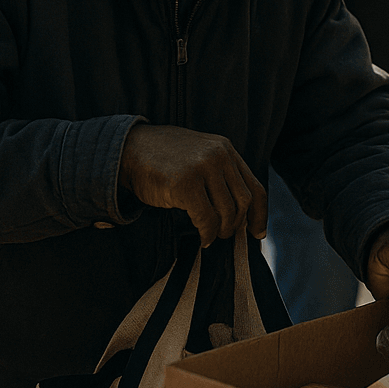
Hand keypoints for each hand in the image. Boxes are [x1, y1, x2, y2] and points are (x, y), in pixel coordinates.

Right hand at [118, 124, 265, 245]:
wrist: (128, 149)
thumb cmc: (163, 160)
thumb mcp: (199, 156)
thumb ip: (220, 174)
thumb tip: (239, 211)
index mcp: (226, 149)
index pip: (255, 187)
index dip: (260, 214)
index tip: (258, 234)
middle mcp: (218, 155)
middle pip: (243, 201)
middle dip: (237, 225)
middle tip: (226, 235)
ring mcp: (202, 168)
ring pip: (226, 212)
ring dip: (221, 230)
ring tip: (211, 236)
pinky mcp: (185, 184)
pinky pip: (206, 218)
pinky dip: (207, 233)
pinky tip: (203, 238)